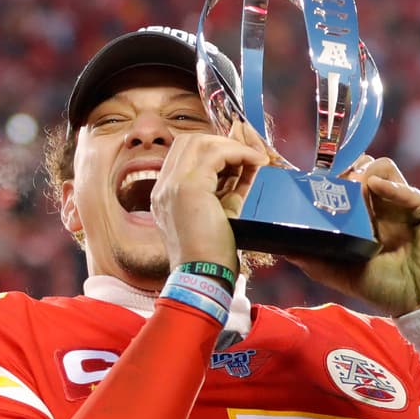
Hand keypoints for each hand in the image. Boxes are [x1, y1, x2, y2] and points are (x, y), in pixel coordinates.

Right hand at [150, 126, 267, 271]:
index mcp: (166, 195)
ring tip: (254, 159)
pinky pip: (216, 153)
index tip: (240, 159)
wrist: (203, 277)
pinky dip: (240, 152)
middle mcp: (163, 187)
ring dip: (232, 146)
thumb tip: (247, 162)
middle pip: (190, 141)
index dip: (216, 150)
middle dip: (223, 142)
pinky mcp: (186, 187)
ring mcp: (170, 185)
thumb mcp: (222, 212)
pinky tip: (256, 162)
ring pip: (201, 141)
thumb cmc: (212, 255)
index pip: (186, 155)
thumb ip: (229, 186)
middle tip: (248, 154)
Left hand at [289, 156, 419, 314]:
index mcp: (367, 215)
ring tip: (352, 190)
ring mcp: (405, 204)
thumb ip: (313, 259)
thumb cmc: (384, 288)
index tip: (314, 181)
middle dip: (346, 170)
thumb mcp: (340, 273)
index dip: (333, 177)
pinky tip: (374, 188)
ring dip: (364, 175)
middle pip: (363, 167)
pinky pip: (407, 189)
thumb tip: (281, 247)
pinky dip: (390, 186)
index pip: (348, 182)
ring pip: (383, 169)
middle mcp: (384, 205)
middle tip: (331, 182)